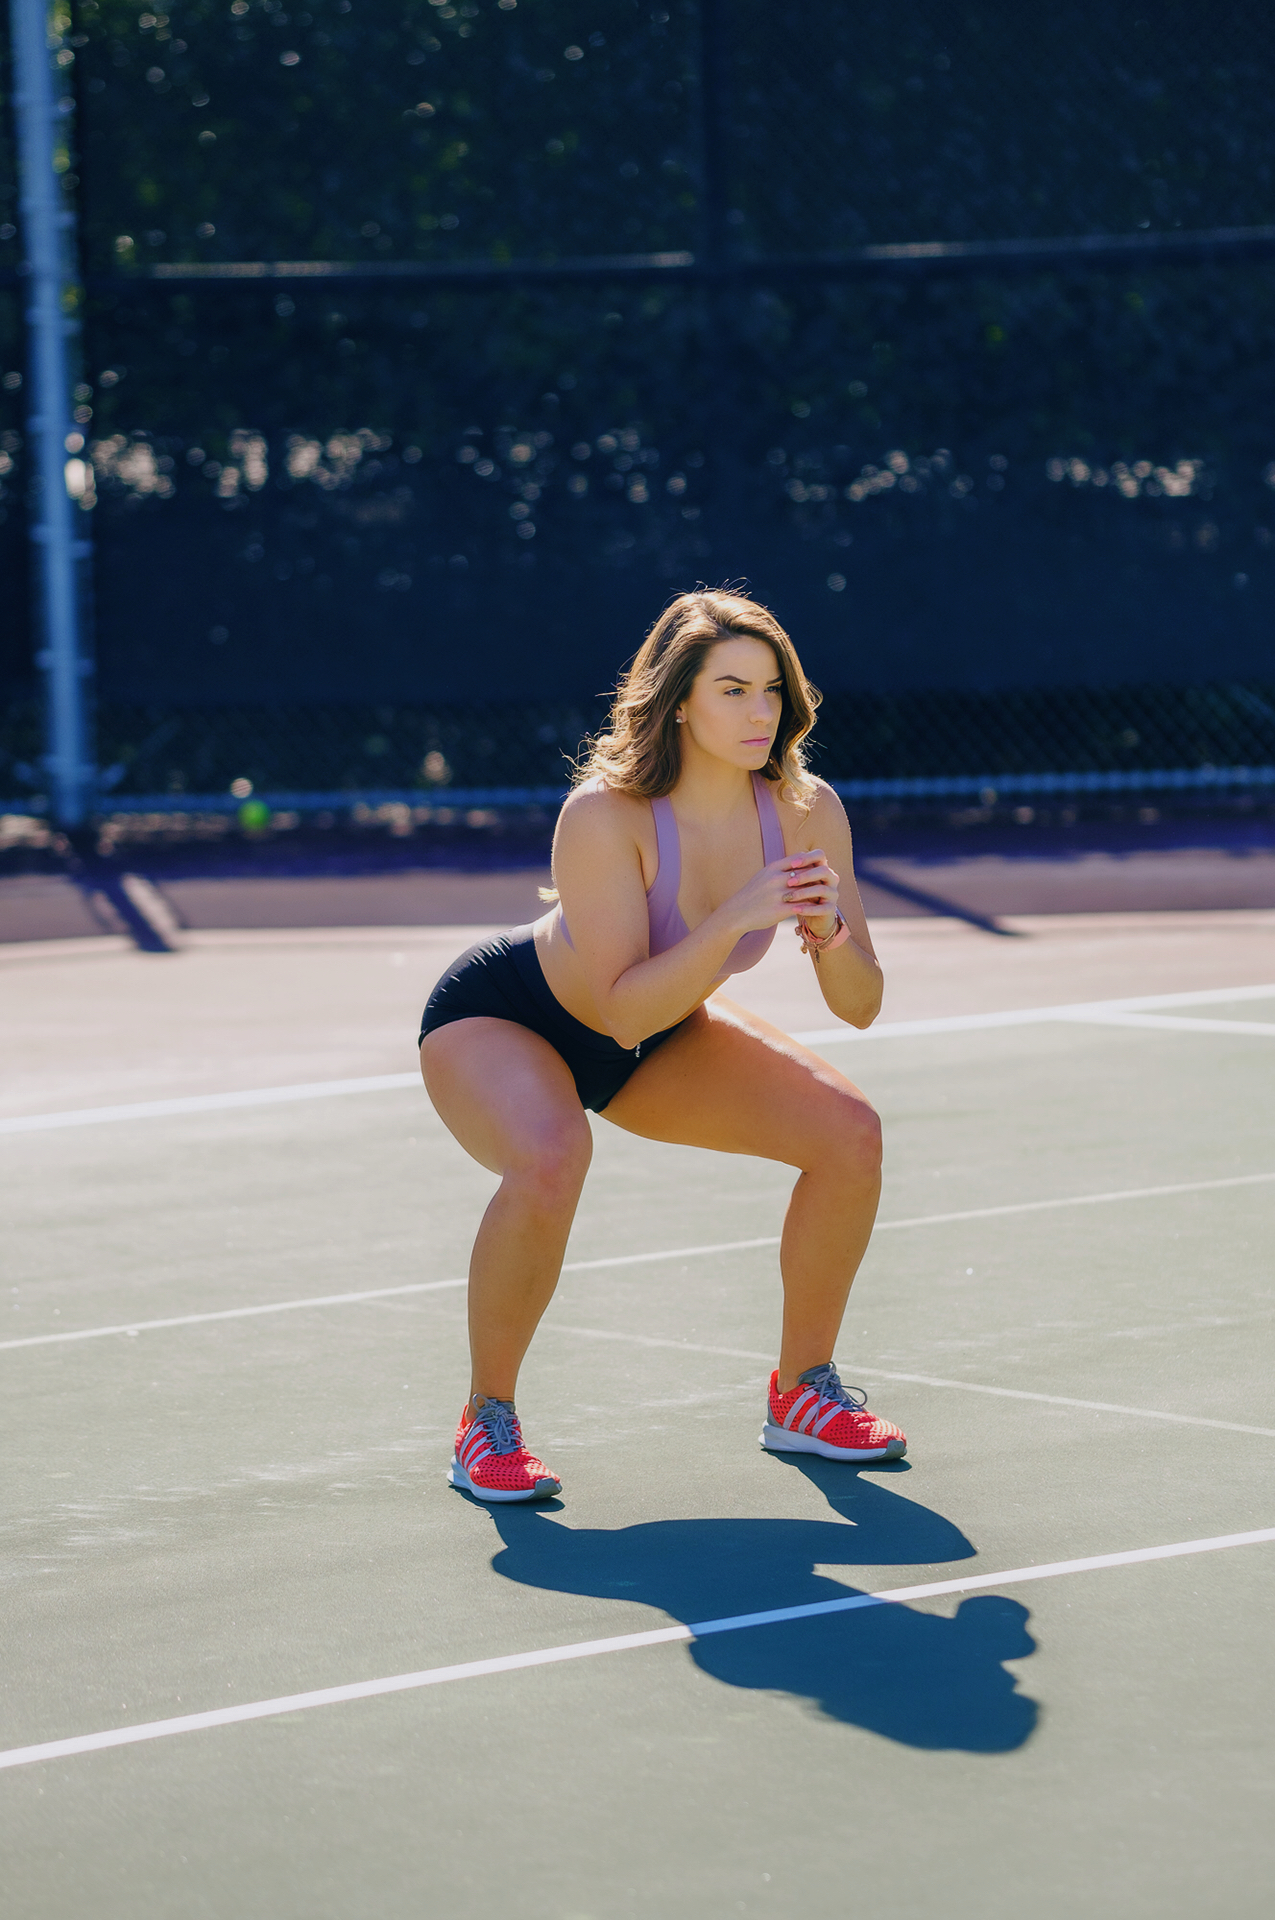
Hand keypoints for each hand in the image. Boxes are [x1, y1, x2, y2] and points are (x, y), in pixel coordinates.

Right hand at [724, 850, 840, 934]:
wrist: (737, 913)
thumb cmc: (752, 894)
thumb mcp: (764, 875)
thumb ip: (780, 868)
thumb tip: (798, 860)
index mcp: (773, 868)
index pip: (798, 858)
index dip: (811, 862)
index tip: (819, 866)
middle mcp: (776, 879)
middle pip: (805, 873)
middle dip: (817, 876)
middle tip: (826, 880)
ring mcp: (778, 894)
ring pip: (805, 890)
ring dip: (816, 892)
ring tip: (824, 893)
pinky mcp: (779, 910)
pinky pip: (802, 907)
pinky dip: (811, 907)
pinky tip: (818, 908)